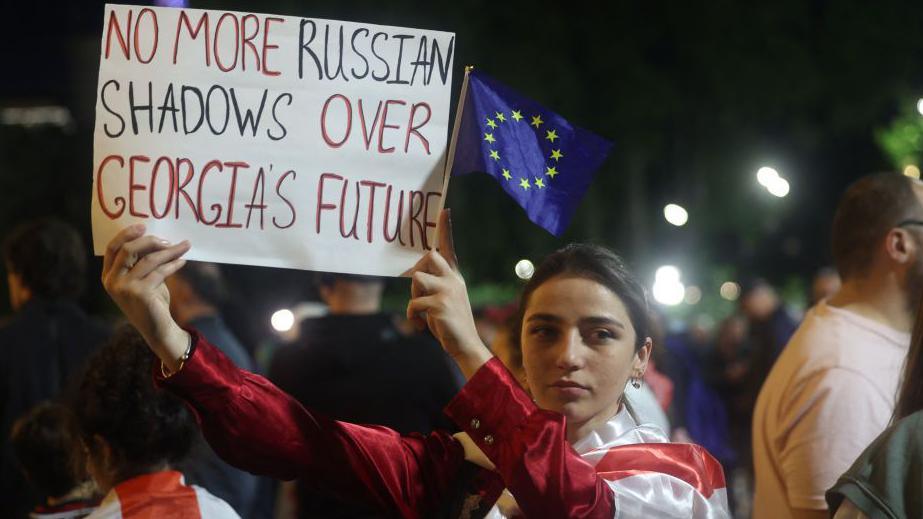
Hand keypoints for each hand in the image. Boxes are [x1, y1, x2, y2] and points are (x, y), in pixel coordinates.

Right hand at [101, 224, 190, 369]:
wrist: (158, 328)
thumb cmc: (151, 300)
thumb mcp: (143, 278)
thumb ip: (142, 261)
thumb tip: (157, 237)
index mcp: (108, 275)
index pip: (112, 248)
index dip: (125, 234)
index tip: (143, 226)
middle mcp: (112, 281)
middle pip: (128, 249)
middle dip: (150, 241)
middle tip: (169, 239)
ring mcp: (124, 287)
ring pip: (148, 259)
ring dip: (169, 251)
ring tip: (184, 247)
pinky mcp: (140, 293)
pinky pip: (160, 271)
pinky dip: (174, 264)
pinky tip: (183, 261)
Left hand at [406, 210, 491, 378]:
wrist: (466, 345)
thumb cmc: (450, 324)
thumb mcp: (444, 300)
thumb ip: (434, 285)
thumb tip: (415, 275)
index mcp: (455, 277)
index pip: (449, 248)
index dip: (446, 229)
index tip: (445, 210)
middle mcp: (453, 280)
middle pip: (428, 256)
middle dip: (416, 270)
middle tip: (419, 292)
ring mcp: (448, 291)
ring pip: (417, 277)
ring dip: (413, 296)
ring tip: (421, 313)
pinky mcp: (440, 304)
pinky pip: (413, 303)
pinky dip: (412, 316)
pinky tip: (420, 325)